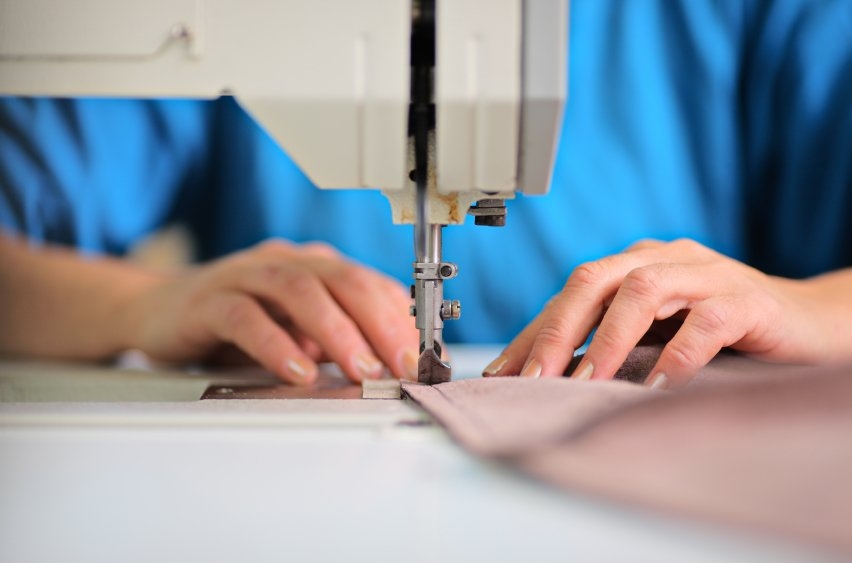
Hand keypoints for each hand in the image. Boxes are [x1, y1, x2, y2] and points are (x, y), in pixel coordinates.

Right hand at [126, 240, 418, 384]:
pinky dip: (275, 343)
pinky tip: (297, 371)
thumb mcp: (297, 329)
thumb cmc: (236, 321)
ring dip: (336, 331)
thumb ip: (337, 338)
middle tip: (399, 365)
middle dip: (379, 324)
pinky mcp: (208, 300)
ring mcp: (245, 275)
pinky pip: (245, 315)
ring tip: (360, 370)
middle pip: (342, 281)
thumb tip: (390, 363)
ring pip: (299, 291)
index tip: (419, 358)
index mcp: (313, 266)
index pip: (368, 284)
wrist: (157, 310)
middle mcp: (284, 262)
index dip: (399, 319)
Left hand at [485, 239, 835, 387]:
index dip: (533, 332)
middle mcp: (664, 259)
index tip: (501, 372)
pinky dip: (678, 354)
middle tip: (532, 378)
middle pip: (595, 279)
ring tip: (585, 383)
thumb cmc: (721, 330)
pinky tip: (657, 386)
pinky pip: (707, 320)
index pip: (571, 294)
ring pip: (644, 290)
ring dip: (608, 339)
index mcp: (635, 265)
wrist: (809, 322)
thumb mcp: (657, 333)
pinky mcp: (749, 299)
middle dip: (557, 330)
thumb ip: (612, 342)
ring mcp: (707, 274)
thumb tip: (546, 377)